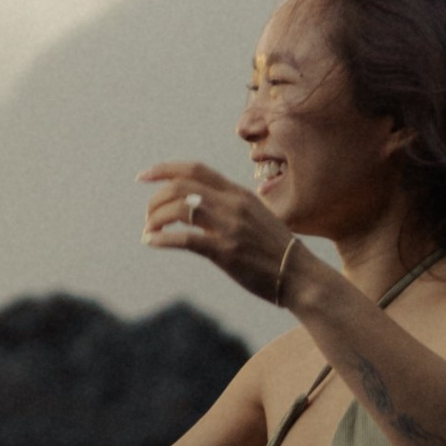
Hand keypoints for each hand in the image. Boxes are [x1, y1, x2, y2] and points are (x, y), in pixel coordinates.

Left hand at [140, 159, 297, 303]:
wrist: (301, 276)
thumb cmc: (276, 250)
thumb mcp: (255, 217)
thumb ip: (229, 208)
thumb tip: (197, 208)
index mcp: (239, 193)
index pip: (196, 169)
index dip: (165, 169)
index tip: (143, 176)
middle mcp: (233, 204)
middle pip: (182, 186)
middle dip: (156, 199)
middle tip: (148, 216)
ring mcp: (230, 227)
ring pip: (179, 209)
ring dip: (156, 218)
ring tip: (149, 231)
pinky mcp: (226, 251)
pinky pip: (185, 239)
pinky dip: (162, 238)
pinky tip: (152, 242)